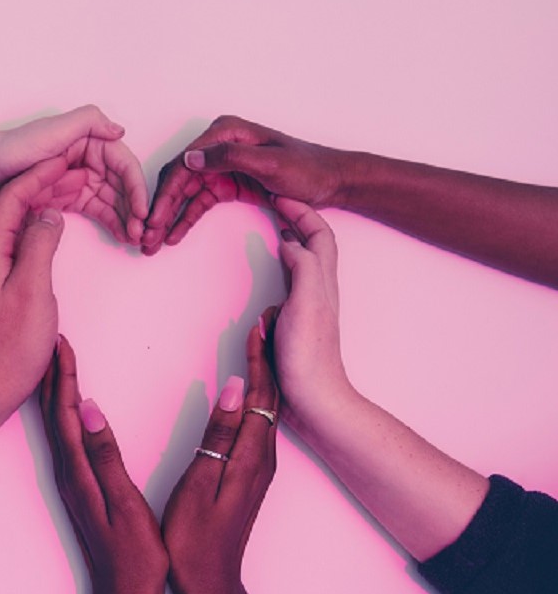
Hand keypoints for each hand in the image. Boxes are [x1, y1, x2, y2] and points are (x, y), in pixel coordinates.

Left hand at [0, 105, 147, 244]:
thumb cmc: (14, 149)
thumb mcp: (53, 130)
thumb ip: (88, 122)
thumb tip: (120, 130)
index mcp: (88, 139)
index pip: (123, 164)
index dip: (136, 188)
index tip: (142, 211)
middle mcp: (87, 158)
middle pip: (122, 185)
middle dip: (134, 208)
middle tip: (140, 233)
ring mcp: (78, 179)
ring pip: (113, 200)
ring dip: (126, 218)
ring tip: (133, 239)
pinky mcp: (68, 197)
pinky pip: (97, 210)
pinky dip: (111, 222)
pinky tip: (121, 236)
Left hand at [0, 157, 70, 415]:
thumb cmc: (10, 344)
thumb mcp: (32, 290)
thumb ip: (40, 245)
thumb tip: (51, 214)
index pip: (15, 196)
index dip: (41, 174)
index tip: (68, 157)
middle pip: (15, 203)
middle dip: (46, 182)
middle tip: (79, 169)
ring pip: (20, 222)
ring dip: (46, 203)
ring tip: (75, 190)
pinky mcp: (1, 282)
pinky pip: (22, 242)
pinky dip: (43, 227)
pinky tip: (58, 228)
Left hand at [40, 336, 167, 593]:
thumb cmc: (134, 555)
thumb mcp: (125, 504)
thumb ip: (107, 456)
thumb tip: (91, 410)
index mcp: (78, 472)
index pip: (67, 413)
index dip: (64, 376)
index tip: (61, 342)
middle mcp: (69, 473)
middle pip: (56, 415)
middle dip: (55, 376)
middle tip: (55, 342)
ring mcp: (73, 482)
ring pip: (60, 427)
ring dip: (58, 393)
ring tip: (59, 365)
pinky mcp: (81, 489)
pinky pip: (68, 440)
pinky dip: (68, 416)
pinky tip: (74, 411)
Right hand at [143, 115, 348, 254]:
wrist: (330, 181)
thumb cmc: (306, 169)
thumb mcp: (269, 163)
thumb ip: (229, 157)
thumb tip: (190, 158)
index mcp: (225, 133)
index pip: (183, 165)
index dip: (164, 194)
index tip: (152, 219)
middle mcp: (218, 146)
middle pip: (178, 179)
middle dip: (160, 209)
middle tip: (146, 237)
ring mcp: (222, 166)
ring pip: (185, 193)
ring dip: (168, 218)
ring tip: (153, 242)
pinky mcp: (228, 184)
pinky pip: (199, 202)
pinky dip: (185, 219)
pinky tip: (173, 236)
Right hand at [162, 315, 278, 593]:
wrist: (212, 583)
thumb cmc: (195, 539)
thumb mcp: (200, 484)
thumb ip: (217, 435)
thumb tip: (233, 388)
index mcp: (250, 455)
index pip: (259, 395)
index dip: (259, 358)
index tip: (258, 326)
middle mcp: (262, 457)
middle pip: (270, 397)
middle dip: (268, 357)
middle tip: (265, 323)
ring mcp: (259, 466)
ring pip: (267, 409)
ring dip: (264, 374)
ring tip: (260, 345)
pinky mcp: (252, 473)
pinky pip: (259, 423)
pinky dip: (256, 397)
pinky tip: (248, 390)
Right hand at [272, 198, 351, 428]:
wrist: (314, 397)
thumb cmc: (309, 356)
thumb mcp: (307, 303)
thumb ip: (302, 267)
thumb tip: (291, 241)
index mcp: (322, 281)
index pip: (319, 234)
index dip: (303, 211)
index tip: (280, 196)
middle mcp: (318, 289)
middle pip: (315, 243)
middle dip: (298, 218)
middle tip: (276, 203)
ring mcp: (308, 305)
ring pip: (304, 261)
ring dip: (292, 239)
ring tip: (274, 226)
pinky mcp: (296, 322)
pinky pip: (291, 282)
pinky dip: (282, 266)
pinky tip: (270, 271)